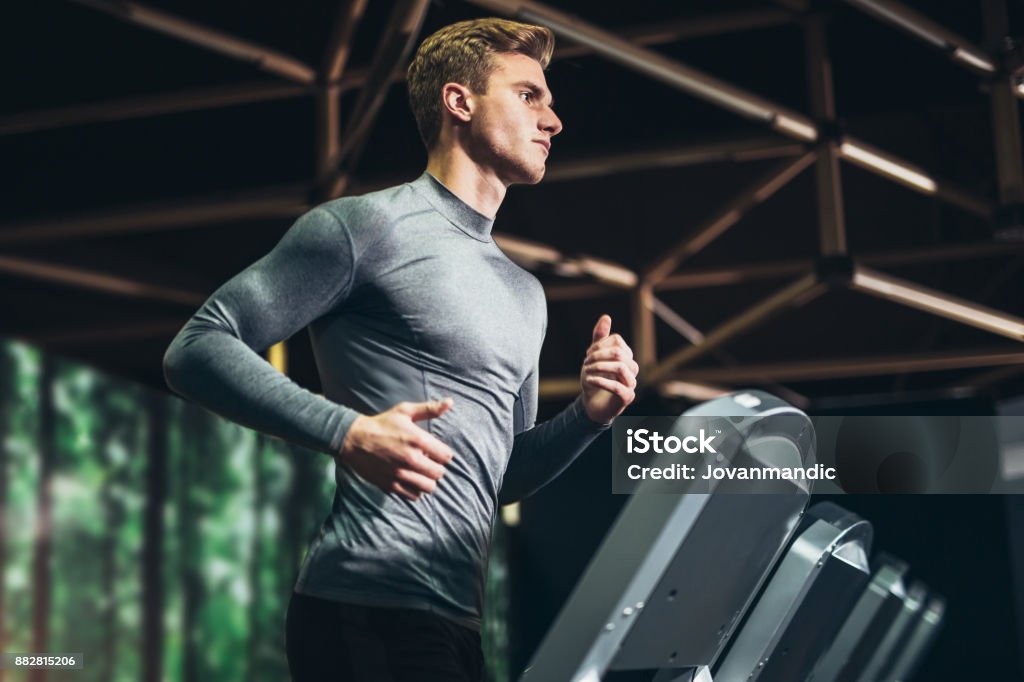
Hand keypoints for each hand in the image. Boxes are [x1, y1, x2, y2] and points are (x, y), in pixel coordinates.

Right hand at [338, 398, 454, 500]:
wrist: (354, 439)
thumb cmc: (381, 423)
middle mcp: (411, 459)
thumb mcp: (405, 411)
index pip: (446, 456)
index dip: (443, 454)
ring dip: (428, 480)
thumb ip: (430, 409)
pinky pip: (414, 496)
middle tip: (428, 462)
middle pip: (439, 473)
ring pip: (429, 487)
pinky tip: (411, 480)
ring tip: (421, 473)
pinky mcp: (391, 485)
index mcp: (418, 440)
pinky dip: (416, 490)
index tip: (435, 451)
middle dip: (436, 467)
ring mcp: (401, 474)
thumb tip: (450, 402)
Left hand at [580, 315, 637, 424]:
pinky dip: (601, 381)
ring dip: (599, 367)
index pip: (617, 341)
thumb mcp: (593, 357)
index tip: (588, 354)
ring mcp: (631, 384)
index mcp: (626, 357)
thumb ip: (600, 338)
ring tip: (586, 371)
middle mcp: (632, 369)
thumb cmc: (595, 379)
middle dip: (598, 355)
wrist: (591, 405)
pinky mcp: (627, 398)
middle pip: (619, 353)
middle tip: (585, 362)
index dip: (600, 345)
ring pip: (621, 367)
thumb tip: (606, 317)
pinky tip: (589, 380)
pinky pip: (618, 386)